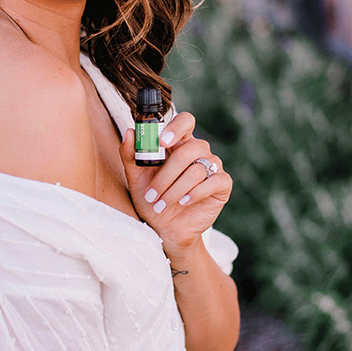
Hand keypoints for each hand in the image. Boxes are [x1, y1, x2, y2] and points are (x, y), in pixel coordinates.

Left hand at [119, 112, 232, 256]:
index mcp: (178, 143)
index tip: (161, 141)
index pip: (185, 121)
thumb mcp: (135, 178)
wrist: (165, 229)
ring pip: (197, 170)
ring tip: (161, 204)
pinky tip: (183, 202)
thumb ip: (131, 154)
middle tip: (152, 192)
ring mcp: (212, 166)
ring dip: (175, 189)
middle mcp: (198, 151)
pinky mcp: (222, 184)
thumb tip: (130, 133)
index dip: (176, 128)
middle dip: (167, 174)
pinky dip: (195, 193)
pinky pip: (213, 182)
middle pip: (190, 148)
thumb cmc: (152, 199)